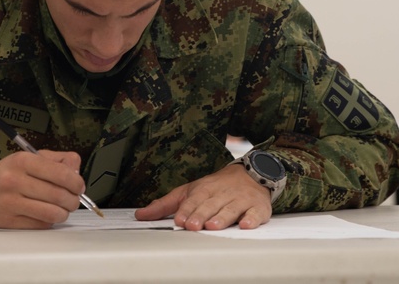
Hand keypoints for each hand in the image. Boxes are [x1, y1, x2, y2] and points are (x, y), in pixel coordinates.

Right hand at [0, 149, 83, 228]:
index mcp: (23, 161)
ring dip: (64, 213)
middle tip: (73, 200)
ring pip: (53, 213)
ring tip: (62, 209)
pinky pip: (41, 224)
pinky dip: (49, 221)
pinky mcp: (8, 221)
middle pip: (60, 195)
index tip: (79, 186)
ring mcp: (11, 202)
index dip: (76, 182)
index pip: (61, 173)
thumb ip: (56, 160)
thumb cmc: (6, 174)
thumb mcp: (27, 158)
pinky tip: (46, 215)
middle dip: (73, 200)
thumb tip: (77, 172)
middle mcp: (15, 180)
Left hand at [135, 163, 271, 230]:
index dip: (186, 210)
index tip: (179, 220)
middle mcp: (222, 193)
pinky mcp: (257, 207)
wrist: (252, 173)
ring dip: (222, 217)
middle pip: (211, 205)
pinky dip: (251, 219)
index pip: (194, 199)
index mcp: (204, 189)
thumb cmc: (216, 187)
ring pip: (231, 208)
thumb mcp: (189, 191)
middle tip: (193, 225)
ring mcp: (240, 200)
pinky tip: (245, 224)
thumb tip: (141, 215)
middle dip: (201, 214)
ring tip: (213, 226)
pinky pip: (255, 213)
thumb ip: (165, 205)